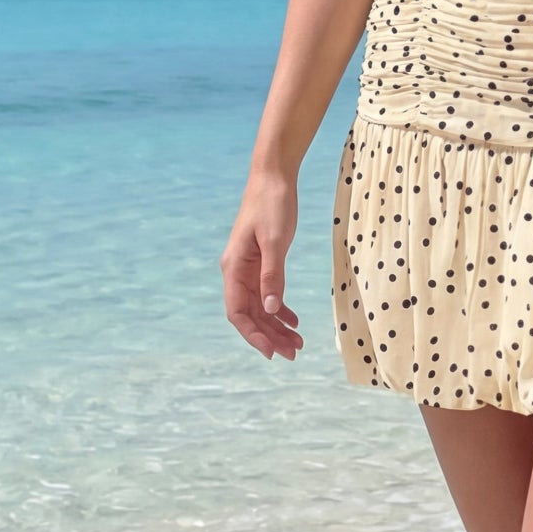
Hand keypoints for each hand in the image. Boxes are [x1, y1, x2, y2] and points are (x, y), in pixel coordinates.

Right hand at [221, 168, 303, 362]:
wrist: (273, 178)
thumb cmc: (272, 205)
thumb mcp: (275, 241)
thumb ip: (273, 276)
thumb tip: (273, 310)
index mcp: (234, 268)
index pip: (238, 312)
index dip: (253, 334)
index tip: (271, 351)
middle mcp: (237, 272)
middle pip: (250, 314)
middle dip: (269, 336)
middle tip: (293, 354)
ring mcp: (249, 268)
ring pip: (261, 307)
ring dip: (277, 327)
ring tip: (298, 343)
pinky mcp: (261, 263)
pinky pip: (268, 294)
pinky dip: (281, 309)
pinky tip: (294, 321)